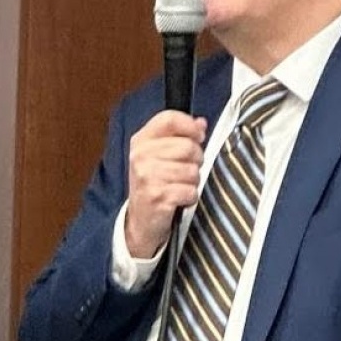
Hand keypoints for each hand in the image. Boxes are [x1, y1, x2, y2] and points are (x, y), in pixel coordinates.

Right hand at [125, 111, 206, 257]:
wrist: (140, 221)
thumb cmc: (154, 185)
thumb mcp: (160, 155)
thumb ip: (180, 136)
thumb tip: (200, 123)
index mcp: (141, 140)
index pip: (170, 119)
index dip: (190, 126)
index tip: (198, 136)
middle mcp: (141, 155)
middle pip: (187, 146)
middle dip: (196, 160)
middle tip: (187, 169)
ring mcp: (147, 176)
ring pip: (192, 170)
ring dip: (193, 181)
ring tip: (180, 185)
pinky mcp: (156, 196)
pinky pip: (190, 191)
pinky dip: (190, 197)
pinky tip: (179, 199)